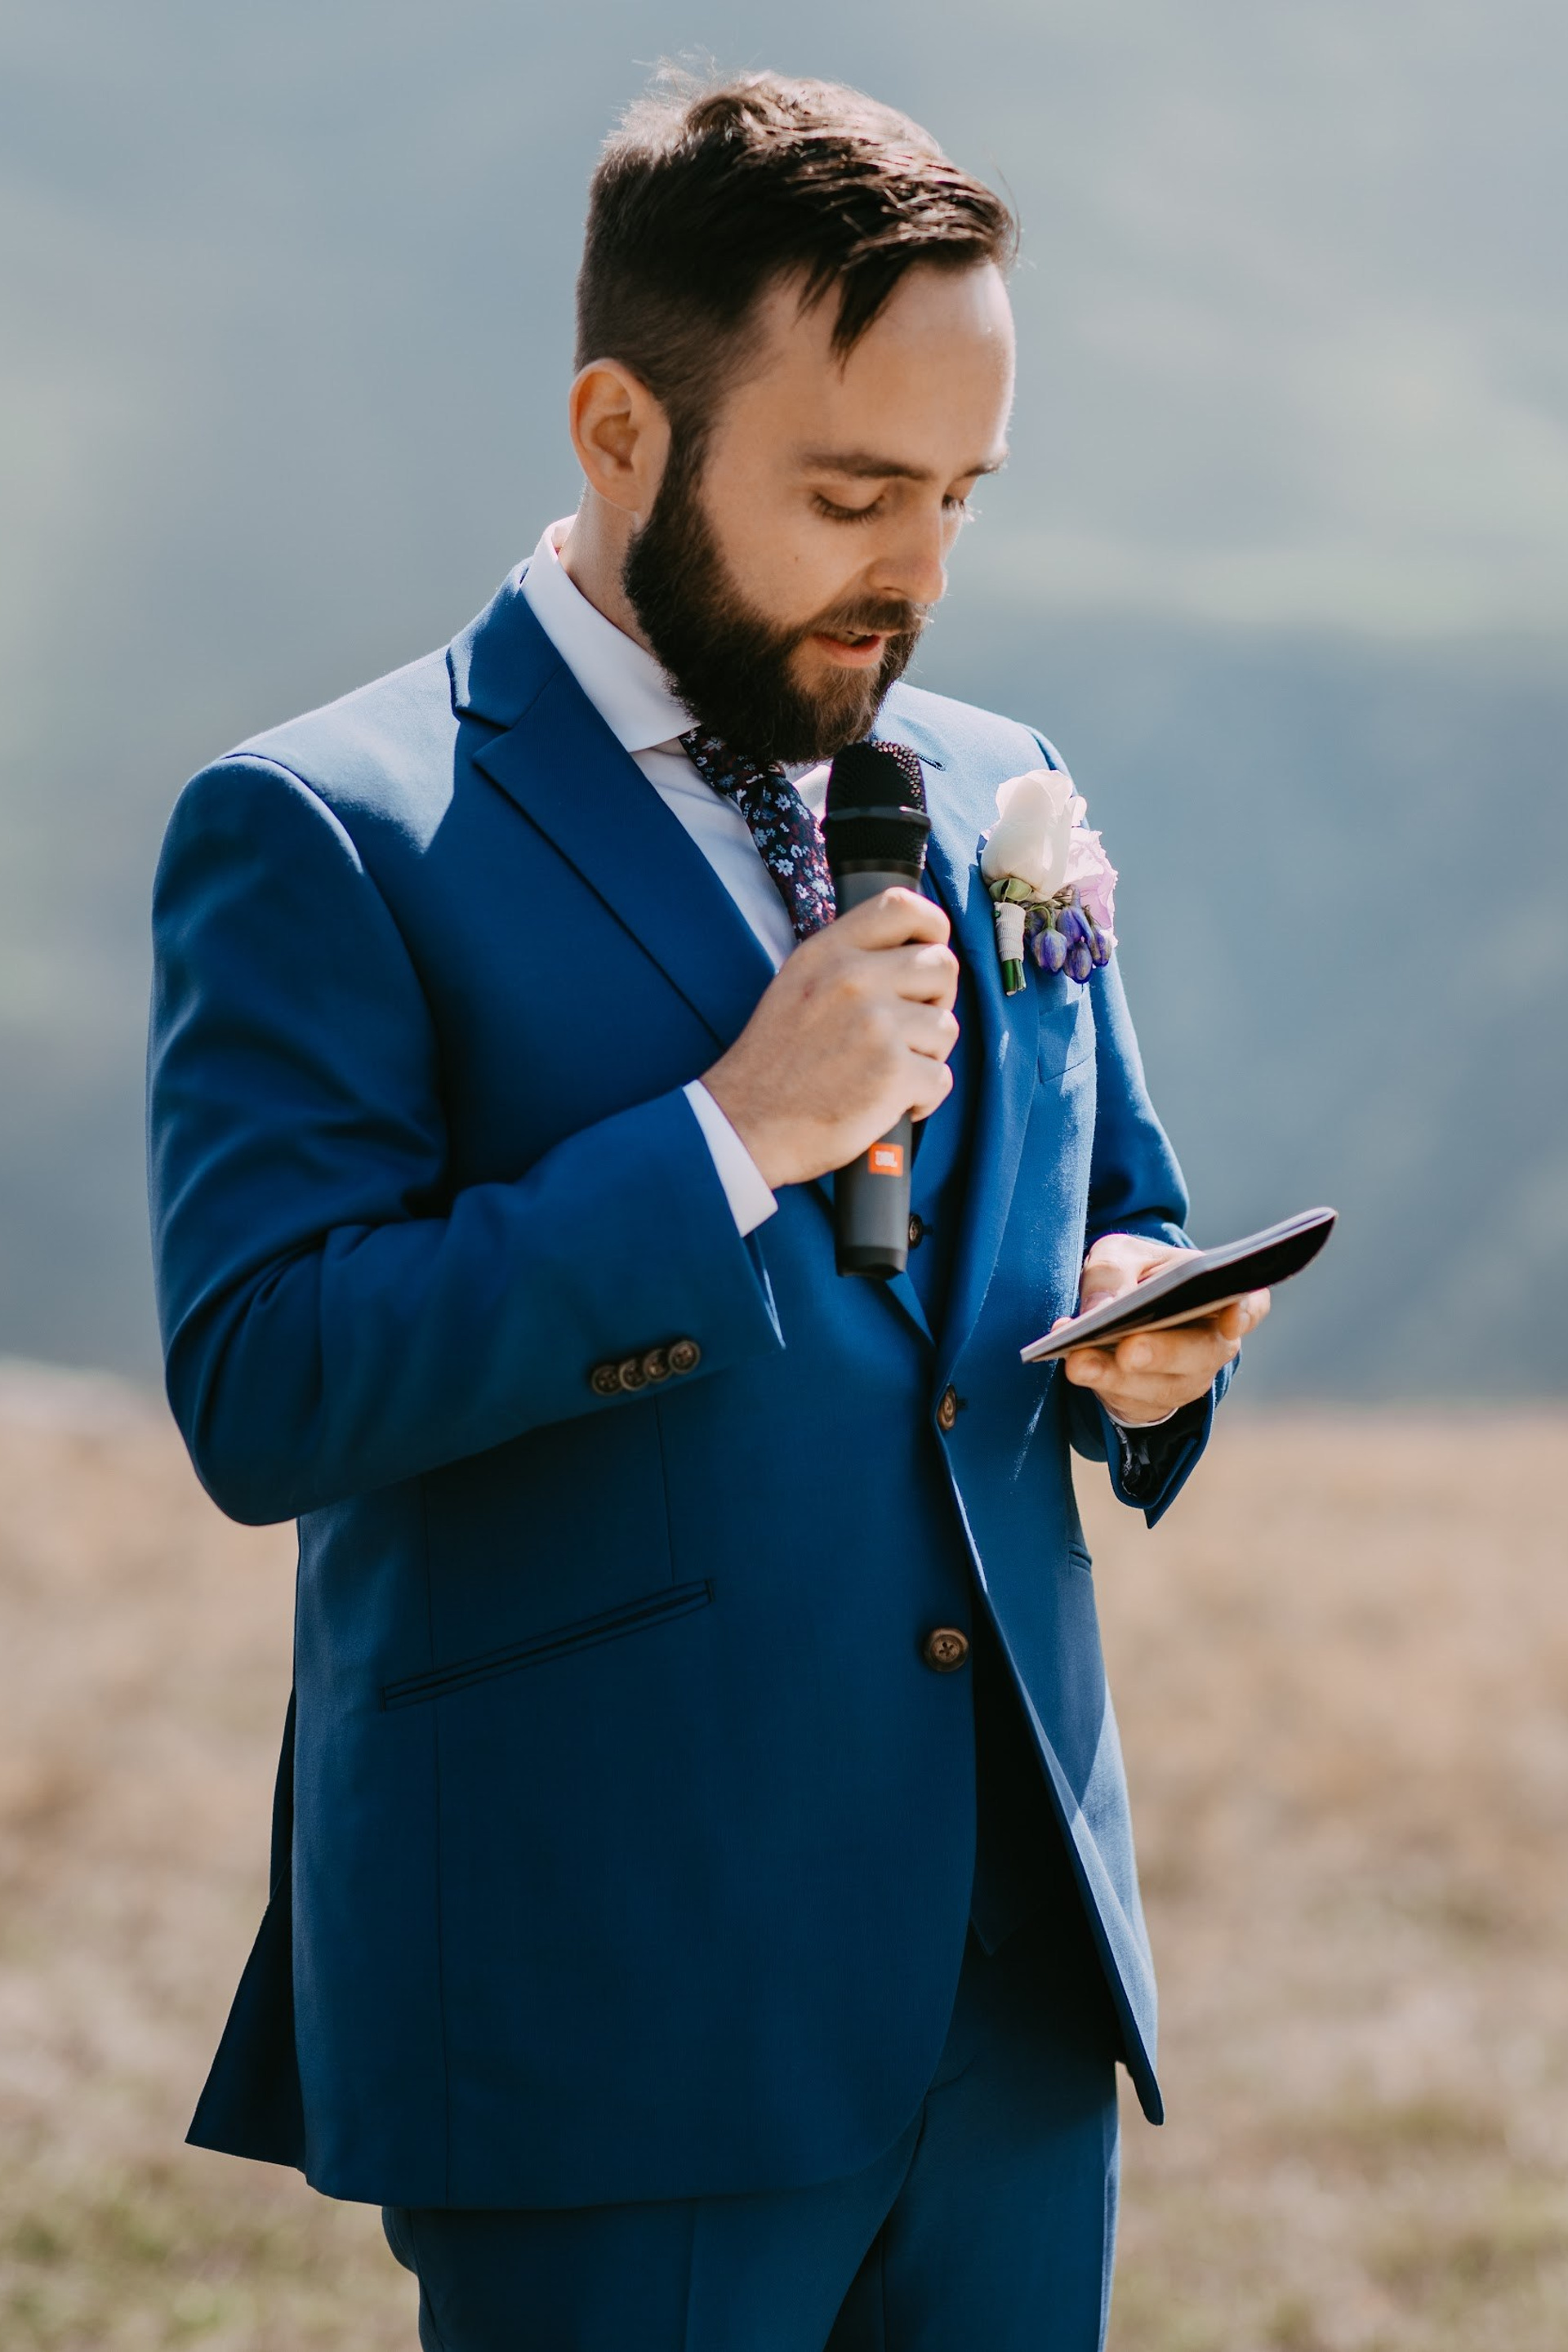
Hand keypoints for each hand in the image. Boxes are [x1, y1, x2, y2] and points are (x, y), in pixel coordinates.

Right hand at [702, 889, 959, 1188]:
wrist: (747, 1125)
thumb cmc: (774, 1064)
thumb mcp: (796, 986)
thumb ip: (846, 960)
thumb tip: (909, 952)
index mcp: (828, 953)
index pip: (901, 905)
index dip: (932, 926)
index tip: (931, 951)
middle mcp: (853, 979)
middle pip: (942, 966)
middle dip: (936, 1001)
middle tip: (908, 1031)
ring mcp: (876, 1025)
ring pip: (945, 1027)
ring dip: (926, 1056)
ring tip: (888, 1072)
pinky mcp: (893, 1072)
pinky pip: (941, 1077)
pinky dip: (922, 1098)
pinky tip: (889, 1104)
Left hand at [1055, 1233, 1269, 1424]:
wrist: (1118, 1309)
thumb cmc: (1133, 1274)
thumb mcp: (1119, 1255)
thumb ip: (1111, 1272)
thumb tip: (1100, 1308)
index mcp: (1221, 1295)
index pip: (1251, 1305)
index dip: (1245, 1312)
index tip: (1230, 1318)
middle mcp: (1214, 1343)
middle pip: (1200, 1353)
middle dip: (1162, 1352)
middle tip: (1129, 1349)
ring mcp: (1186, 1379)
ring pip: (1161, 1386)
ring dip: (1117, 1376)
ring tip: (1079, 1361)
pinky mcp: (1152, 1403)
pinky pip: (1130, 1402)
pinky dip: (1099, 1383)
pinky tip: (1074, 1364)